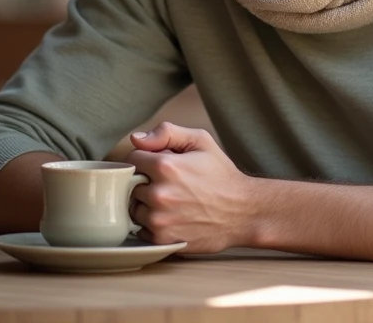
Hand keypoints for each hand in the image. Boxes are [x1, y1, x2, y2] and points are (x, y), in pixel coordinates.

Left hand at [126, 122, 256, 252]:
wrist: (242, 212)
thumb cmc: (222, 175)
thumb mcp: (201, 141)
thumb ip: (167, 132)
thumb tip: (136, 139)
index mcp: (165, 166)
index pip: (133, 159)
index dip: (146, 160)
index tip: (160, 166)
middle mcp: (159, 193)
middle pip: (131, 185)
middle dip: (146, 182)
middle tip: (169, 185)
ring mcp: (159, 219)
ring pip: (134, 208)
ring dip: (146, 205)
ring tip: (171, 202)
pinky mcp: (162, 239)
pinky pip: (142, 229)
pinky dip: (152, 224)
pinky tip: (172, 217)